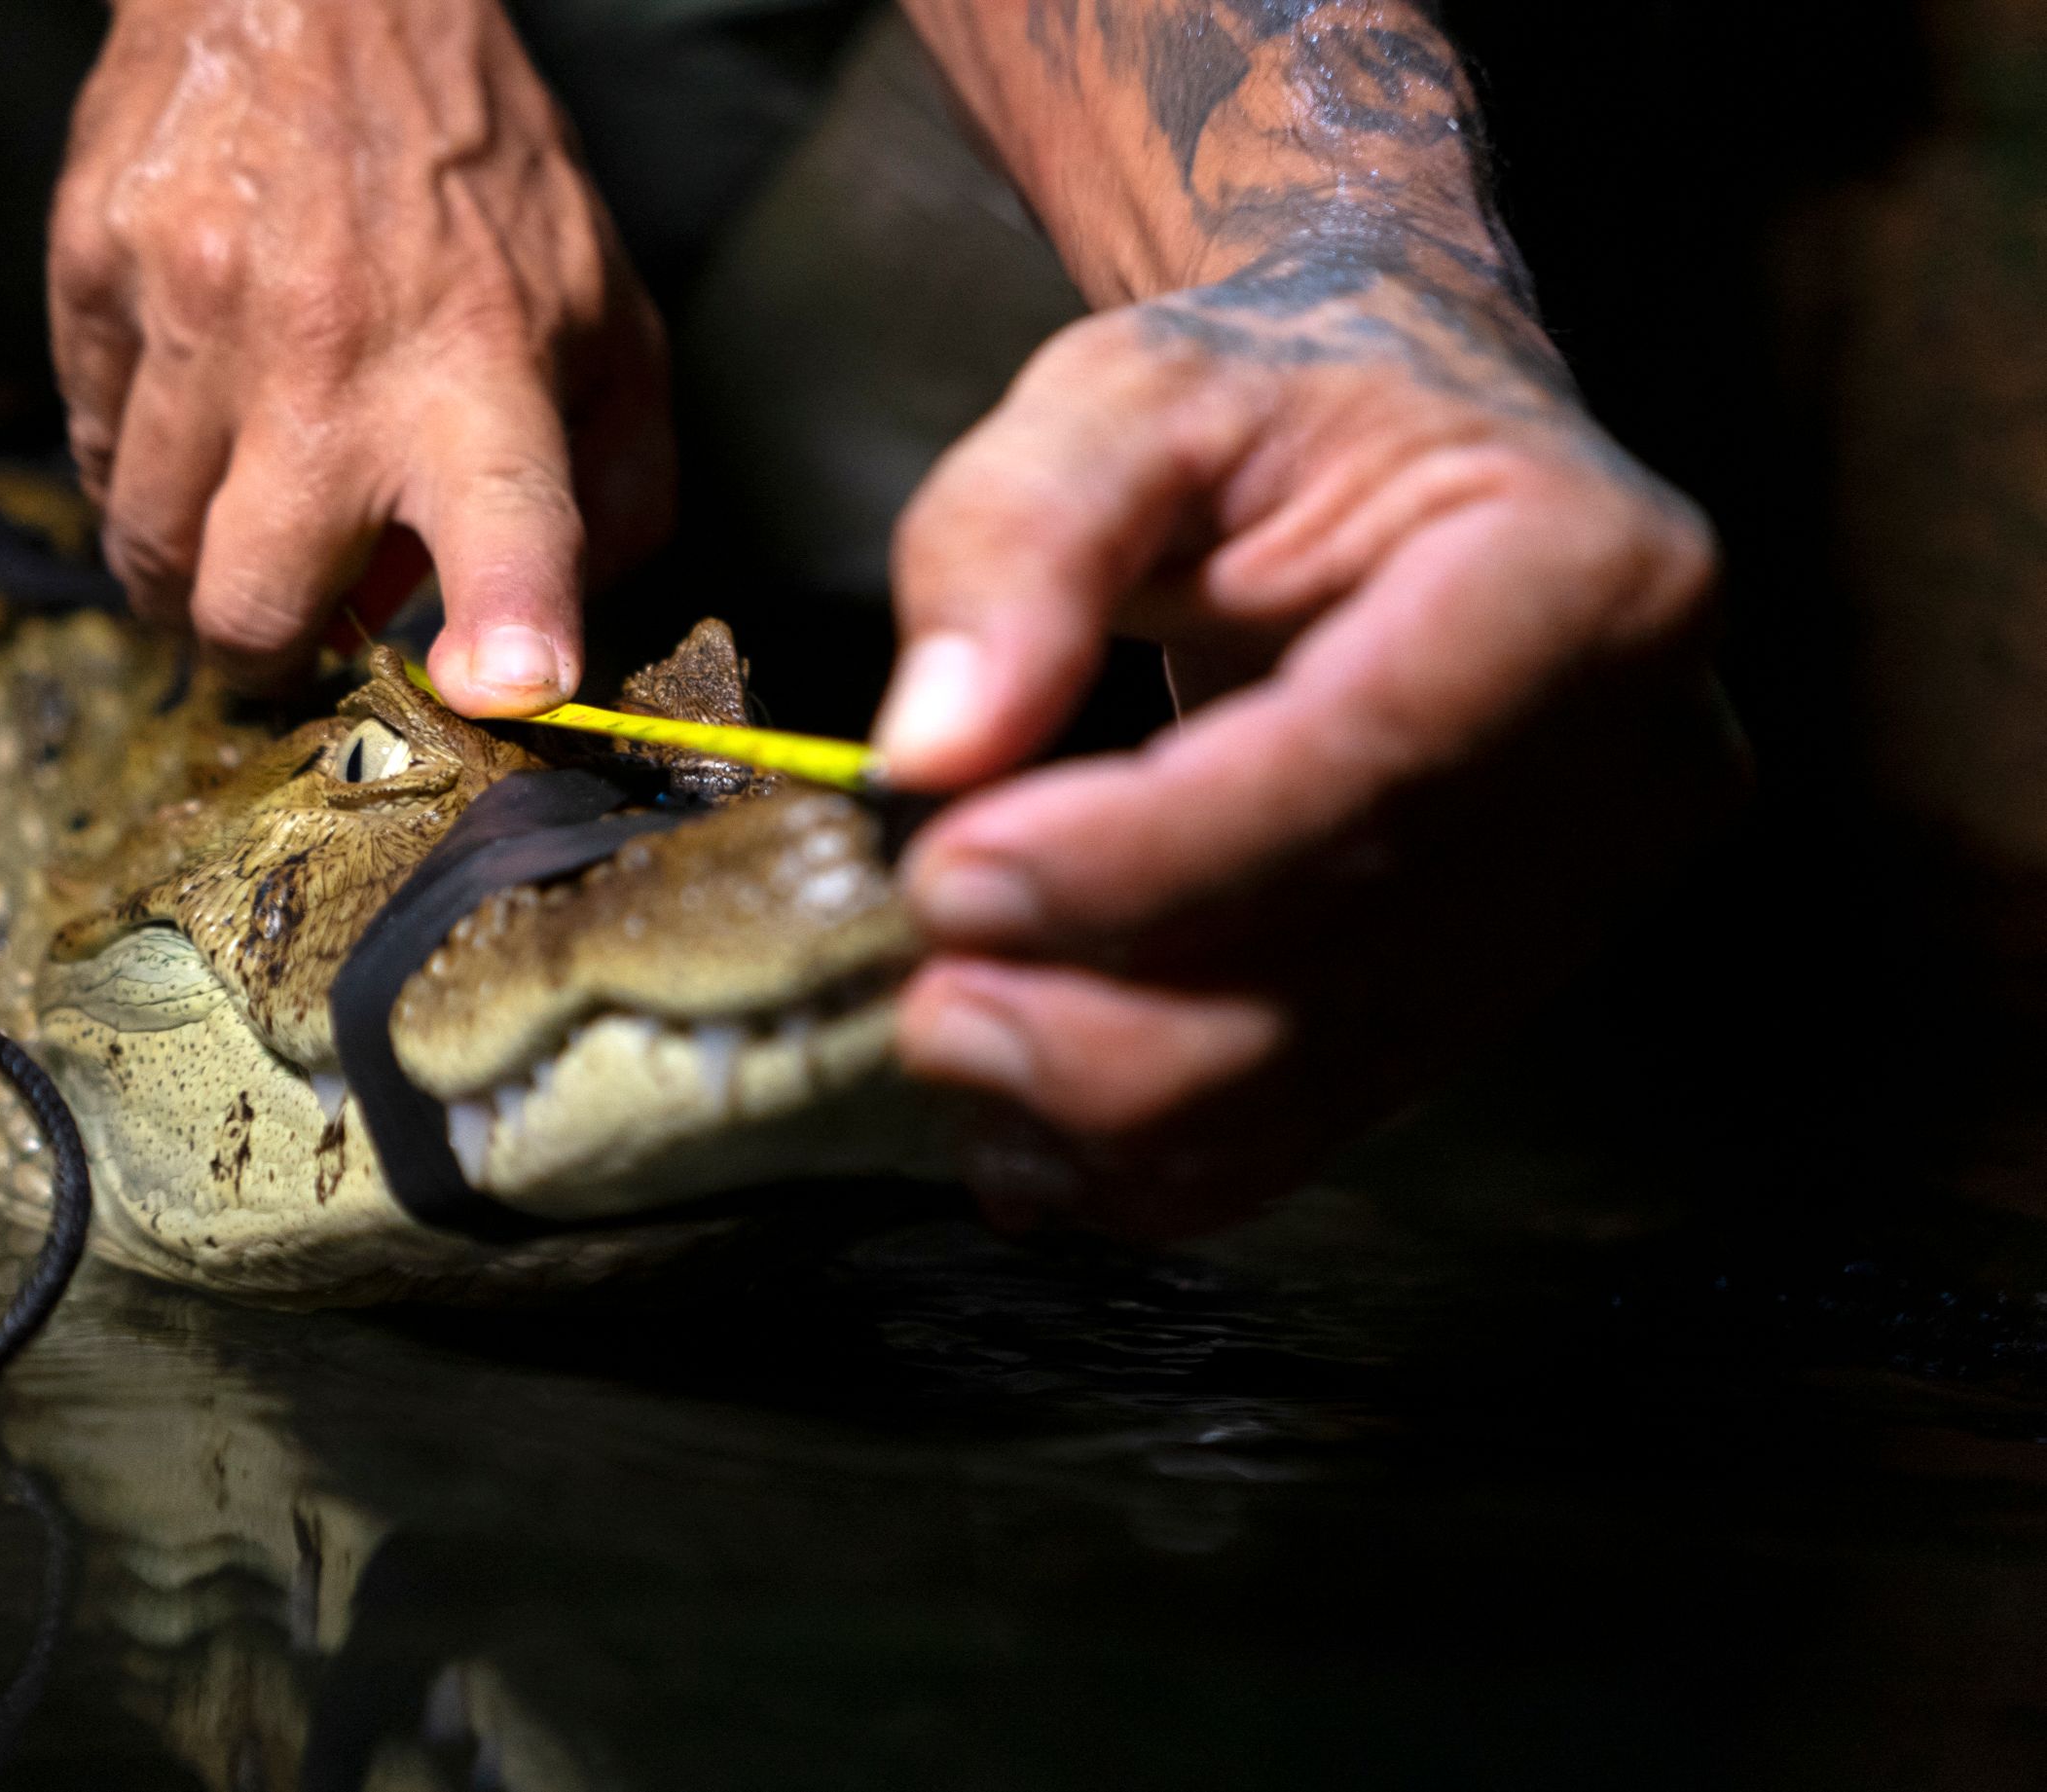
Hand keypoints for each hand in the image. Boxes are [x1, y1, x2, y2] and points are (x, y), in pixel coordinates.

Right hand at [47, 0, 671, 710]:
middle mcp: (334, 355)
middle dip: (262, 652)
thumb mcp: (604, 320)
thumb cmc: (479, 183)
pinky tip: (193, 409)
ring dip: (183, 574)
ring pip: (146, 549)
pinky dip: (136, 470)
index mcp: (485, 372)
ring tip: (236, 514)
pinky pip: (89, 449)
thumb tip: (553, 650)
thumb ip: (609, 494)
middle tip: (288, 622)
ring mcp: (197, 312)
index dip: (511, 619)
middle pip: (253, 605)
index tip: (502, 684)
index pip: (513, 518)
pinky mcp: (96, 271)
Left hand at [874, 277, 1742, 1240]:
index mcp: (1587, 576)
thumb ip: (1016, 539)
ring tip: (955, 1050)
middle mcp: (1629, 761)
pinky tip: (1032, 1136)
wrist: (1396, 435)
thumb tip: (931, 747)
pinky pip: (1329, 1111)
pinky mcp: (1500, 982)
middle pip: (1360, 955)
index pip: (1369, 757)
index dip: (1155, 850)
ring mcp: (1578, 897)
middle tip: (929, 1006)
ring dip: (1122, 1109)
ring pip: (1338, 1071)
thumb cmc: (1277, 397)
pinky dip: (1168, 1150)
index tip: (953, 875)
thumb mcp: (1128, 392)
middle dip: (1118, 1020)